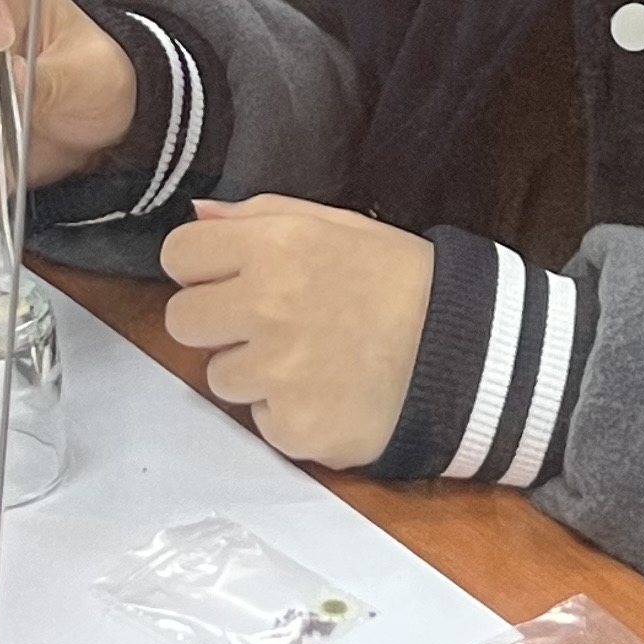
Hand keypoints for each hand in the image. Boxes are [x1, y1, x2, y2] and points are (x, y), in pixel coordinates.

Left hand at [159, 194, 434, 468]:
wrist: (463, 351)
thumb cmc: (401, 283)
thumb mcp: (336, 225)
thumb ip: (258, 215)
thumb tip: (198, 215)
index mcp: (274, 246)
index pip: (179, 254)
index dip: (204, 266)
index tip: (230, 276)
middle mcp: (267, 306)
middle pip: (183, 319)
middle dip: (217, 321)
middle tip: (270, 321)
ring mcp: (277, 373)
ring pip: (219, 376)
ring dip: (255, 371)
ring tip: (312, 356)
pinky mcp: (293, 427)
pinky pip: (259, 420)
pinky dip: (287, 412)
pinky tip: (328, 390)